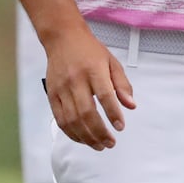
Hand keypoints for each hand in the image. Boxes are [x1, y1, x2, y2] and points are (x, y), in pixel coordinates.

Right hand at [43, 28, 135, 149]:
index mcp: (93, 70)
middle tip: (111, 142)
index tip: (120, 126)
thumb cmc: (89, 50)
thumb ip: (122, 85)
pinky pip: (60, 119)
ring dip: (86, 137)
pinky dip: (71, 133)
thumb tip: (131, 106)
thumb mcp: (112, 62)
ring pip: (72, 119)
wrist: (62, 38)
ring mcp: (62, 88)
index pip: (105, 95)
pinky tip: (82, 139)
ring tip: (99, 145)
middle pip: (87, 112)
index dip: (113, 113)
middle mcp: (76, 80)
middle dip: (100, 132)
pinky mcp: (52, 94)